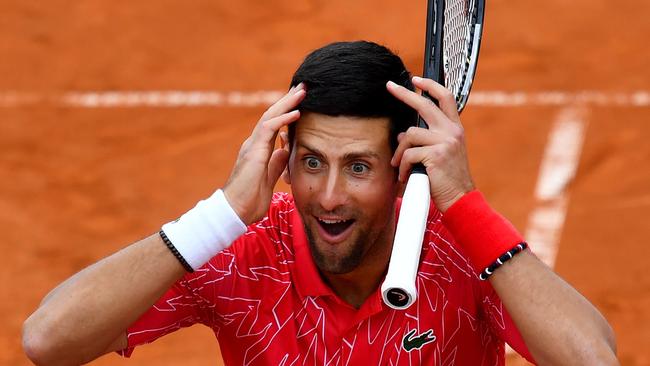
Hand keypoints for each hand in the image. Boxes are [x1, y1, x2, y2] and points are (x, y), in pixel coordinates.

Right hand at [223, 84, 305, 223]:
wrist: (234, 212)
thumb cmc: (249, 200)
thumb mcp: (268, 178)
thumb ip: (276, 163)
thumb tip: (284, 150)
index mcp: (258, 150)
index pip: (274, 124)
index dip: (287, 111)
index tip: (300, 101)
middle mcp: (254, 144)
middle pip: (272, 115)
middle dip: (288, 100)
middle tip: (302, 87)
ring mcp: (252, 146)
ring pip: (270, 116)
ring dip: (287, 103)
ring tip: (301, 92)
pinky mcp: (253, 152)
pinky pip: (268, 129)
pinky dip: (283, 119)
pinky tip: (296, 112)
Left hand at [386, 77, 474, 211]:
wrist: (460, 199)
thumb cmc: (447, 179)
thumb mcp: (440, 155)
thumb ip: (425, 141)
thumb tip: (402, 134)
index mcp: (455, 129)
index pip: (445, 98)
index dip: (430, 86)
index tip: (416, 79)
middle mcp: (452, 131)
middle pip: (425, 104)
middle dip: (404, 93)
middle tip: (390, 86)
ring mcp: (445, 142)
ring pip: (410, 134)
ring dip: (400, 151)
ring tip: (399, 165)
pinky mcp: (436, 155)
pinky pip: (409, 154)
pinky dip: (403, 166)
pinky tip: (406, 176)